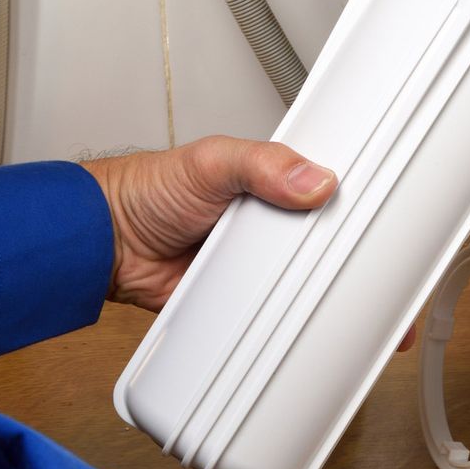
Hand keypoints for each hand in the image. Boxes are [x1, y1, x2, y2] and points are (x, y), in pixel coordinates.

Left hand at [81, 136, 336, 315]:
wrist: (108, 245)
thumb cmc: (147, 192)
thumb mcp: (211, 161)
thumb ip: (261, 163)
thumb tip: (312, 180)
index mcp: (266, 180)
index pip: (317, 184)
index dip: (339, 194)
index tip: (361, 202)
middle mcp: (264, 218)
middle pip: (315, 234)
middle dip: (325, 241)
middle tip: (335, 243)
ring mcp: (252, 258)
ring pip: (296, 273)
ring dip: (302, 276)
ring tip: (316, 274)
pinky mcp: (238, 294)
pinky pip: (266, 306)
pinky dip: (275, 307)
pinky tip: (291, 304)